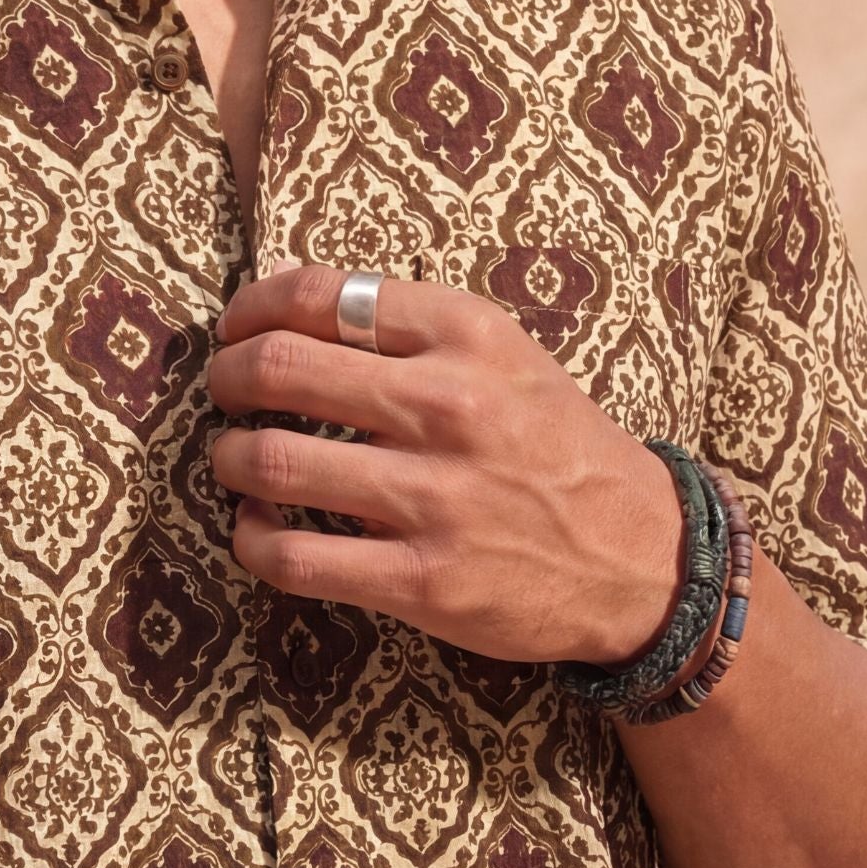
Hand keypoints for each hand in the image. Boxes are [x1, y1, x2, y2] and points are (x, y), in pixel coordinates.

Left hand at [205, 261, 684, 667]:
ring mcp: (433, 497)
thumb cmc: (552, 441)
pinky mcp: (421, 580)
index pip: (318, 295)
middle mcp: (446, 405)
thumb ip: (401, 322)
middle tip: (223, 392)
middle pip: (278, 368)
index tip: (235, 328)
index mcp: (464, 333)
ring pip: (271, 462)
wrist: (643, 557)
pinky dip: (252, 539)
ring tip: (236, 459)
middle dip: (226, 377)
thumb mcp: (499, 353)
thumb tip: (283, 287)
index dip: (250, 308)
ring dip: (229, 458)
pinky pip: (292, 557)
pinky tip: (257, 528)